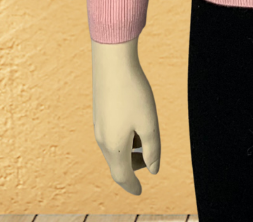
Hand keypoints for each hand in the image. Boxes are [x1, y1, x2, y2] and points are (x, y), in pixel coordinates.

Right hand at [91, 38, 161, 194]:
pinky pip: (110, 136)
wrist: (112, 61)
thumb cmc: (133, 92)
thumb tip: (153, 169)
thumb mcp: (149, 122)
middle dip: (133, 166)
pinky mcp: (99, 113)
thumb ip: (152, 149)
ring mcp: (98, 126)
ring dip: (129, 150)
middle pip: (118, 164)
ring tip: (145, 135)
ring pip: (114, 149)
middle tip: (149, 157)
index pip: (122, 176)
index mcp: (114, 146)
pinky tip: (134, 121)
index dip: (132, 186)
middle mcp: (102, 139)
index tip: (140, 192)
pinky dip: (123, 138)